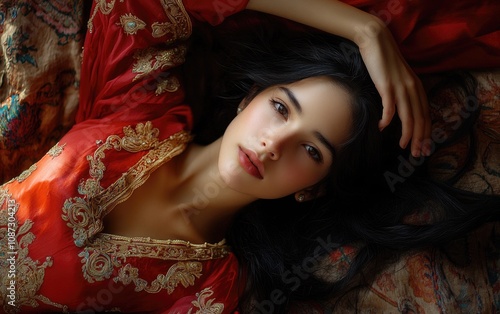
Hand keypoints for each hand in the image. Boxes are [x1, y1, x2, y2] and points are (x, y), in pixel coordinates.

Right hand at [355, 19, 430, 156]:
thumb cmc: (384, 61)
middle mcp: (412, 89)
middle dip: (420, 139)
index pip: (426, 115)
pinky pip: (390, 107)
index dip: (427, 133)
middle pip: (420, 119)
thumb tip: (397, 111)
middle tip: (418, 155)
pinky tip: (383, 128)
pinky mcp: (387, 86)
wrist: (376, 41)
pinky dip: (387, 119)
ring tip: (405, 147)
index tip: (425, 148)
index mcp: (417, 88)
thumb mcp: (398, 79)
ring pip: (409, 116)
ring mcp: (400, 87)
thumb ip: (402, 93)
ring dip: (408, 134)